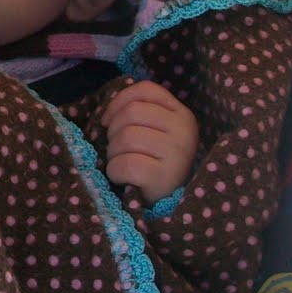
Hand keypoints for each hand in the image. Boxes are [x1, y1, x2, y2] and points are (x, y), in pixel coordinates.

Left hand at [102, 80, 198, 205]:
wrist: (165, 202)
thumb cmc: (154, 162)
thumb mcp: (155, 131)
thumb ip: (140, 113)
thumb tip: (107, 114)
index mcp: (182, 114)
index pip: (146, 90)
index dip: (119, 101)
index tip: (107, 120)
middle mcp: (184, 130)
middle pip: (131, 113)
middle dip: (114, 131)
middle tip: (118, 149)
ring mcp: (177, 153)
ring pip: (126, 137)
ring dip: (113, 153)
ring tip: (122, 163)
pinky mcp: (164, 177)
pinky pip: (125, 164)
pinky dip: (114, 172)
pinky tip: (123, 178)